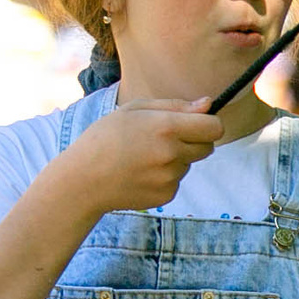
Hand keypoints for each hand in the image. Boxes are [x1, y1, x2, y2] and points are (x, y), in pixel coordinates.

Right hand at [63, 97, 224, 214]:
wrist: (83, 180)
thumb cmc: (105, 138)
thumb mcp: (134, 109)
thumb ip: (175, 105)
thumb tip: (208, 104)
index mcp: (166, 128)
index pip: (214, 127)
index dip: (209, 124)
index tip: (199, 123)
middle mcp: (171, 154)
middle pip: (208, 147)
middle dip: (195, 141)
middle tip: (166, 138)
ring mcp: (170, 178)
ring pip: (189, 164)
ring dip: (176, 159)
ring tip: (143, 157)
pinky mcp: (166, 195)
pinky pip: (177, 181)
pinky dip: (165, 176)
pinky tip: (141, 172)